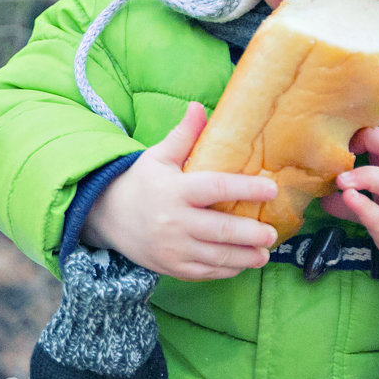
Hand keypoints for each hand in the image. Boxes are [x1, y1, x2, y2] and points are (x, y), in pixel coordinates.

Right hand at [82, 102, 278, 280]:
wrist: (107, 217)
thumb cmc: (140, 183)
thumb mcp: (158, 156)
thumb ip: (183, 135)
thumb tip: (199, 106)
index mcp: (174, 190)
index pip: (215, 188)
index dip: (246, 188)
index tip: (272, 188)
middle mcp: (174, 221)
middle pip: (220, 230)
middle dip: (251, 234)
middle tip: (271, 232)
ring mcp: (172, 247)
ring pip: (217, 256)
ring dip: (245, 257)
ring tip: (264, 252)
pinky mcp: (172, 266)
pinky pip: (206, 272)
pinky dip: (227, 269)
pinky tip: (242, 262)